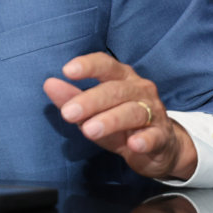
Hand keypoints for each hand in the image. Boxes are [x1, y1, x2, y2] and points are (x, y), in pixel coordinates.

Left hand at [43, 52, 196, 180]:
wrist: (159, 147)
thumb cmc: (119, 122)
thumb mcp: (93, 111)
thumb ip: (71, 98)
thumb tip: (49, 84)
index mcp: (121, 78)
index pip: (105, 65)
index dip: (88, 65)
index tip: (66, 70)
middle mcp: (140, 89)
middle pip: (115, 90)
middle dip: (90, 100)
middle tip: (68, 113)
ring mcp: (154, 112)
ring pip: (134, 112)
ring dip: (110, 120)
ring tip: (89, 130)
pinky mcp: (162, 136)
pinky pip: (155, 136)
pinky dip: (144, 140)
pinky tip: (133, 144)